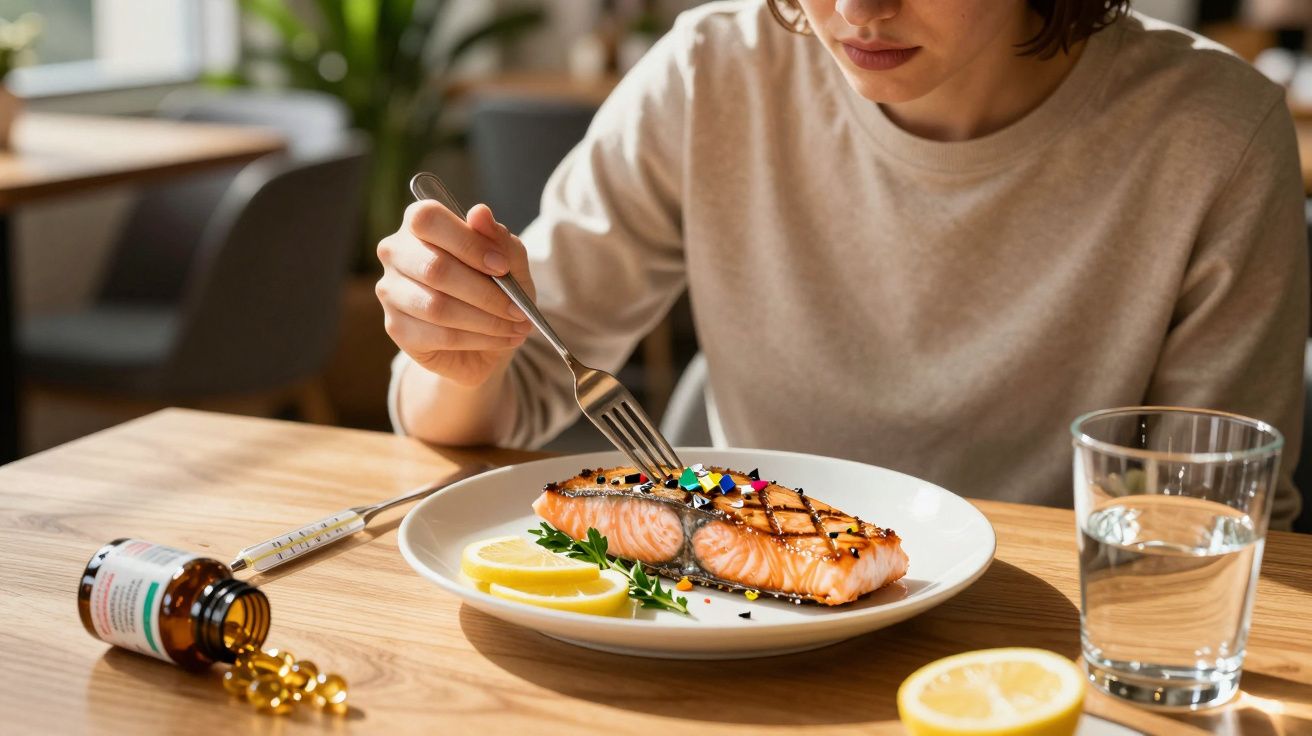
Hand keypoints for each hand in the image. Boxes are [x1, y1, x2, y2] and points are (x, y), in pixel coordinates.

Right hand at [376, 201, 535, 386]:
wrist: (482, 337)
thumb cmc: (493, 286)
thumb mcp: (509, 261)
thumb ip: (498, 239)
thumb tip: (480, 213)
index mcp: (419, 222)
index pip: (429, 219)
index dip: (468, 243)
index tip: (502, 267)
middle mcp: (396, 252)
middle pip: (434, 268)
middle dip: (484, 292)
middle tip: (517, 308)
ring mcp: (390, 291)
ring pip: (437, 306)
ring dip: (485, 320)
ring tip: (515, 327)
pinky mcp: (397, 328)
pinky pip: (439, 335)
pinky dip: (477, 339)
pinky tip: (500, 339)